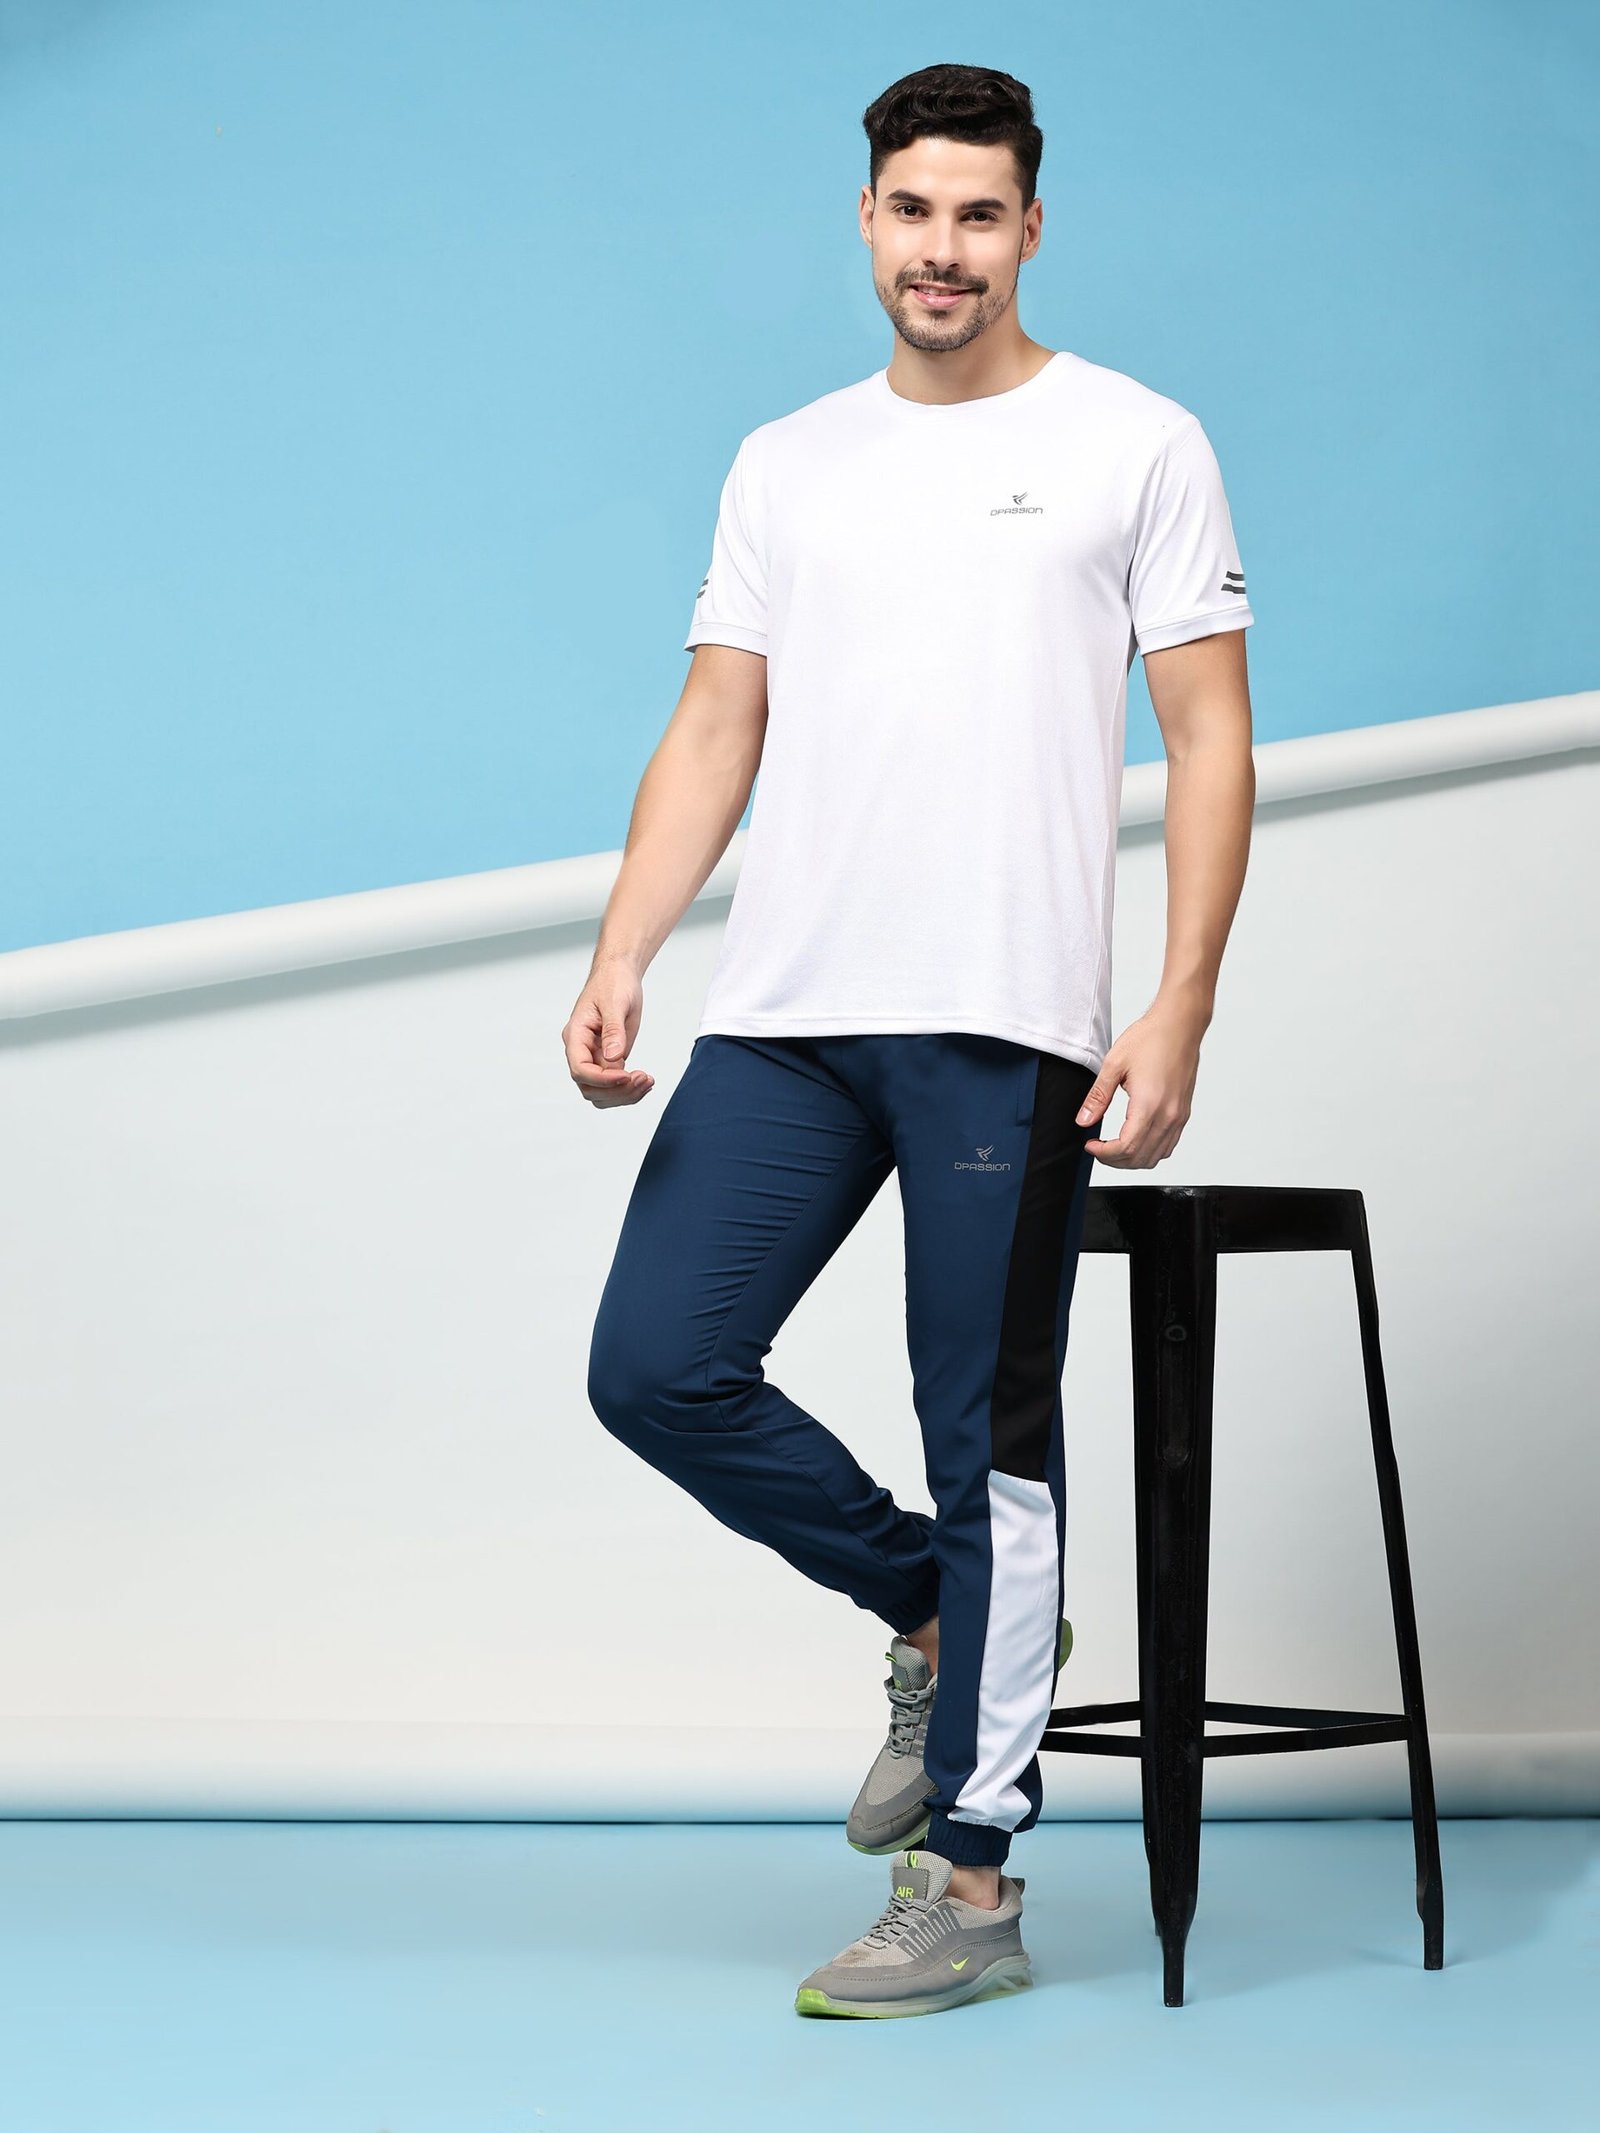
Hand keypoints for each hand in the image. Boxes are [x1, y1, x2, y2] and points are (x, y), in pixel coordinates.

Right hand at [563, 956, 656, 1106]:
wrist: (619, 974)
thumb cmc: (613, 983)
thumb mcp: (615, 1003)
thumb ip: (613, 1031)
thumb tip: (613, 1057)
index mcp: (575, 1035)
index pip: (580, 1070)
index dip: (603, 1079)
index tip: (628, 1075)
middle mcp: (581, 1050)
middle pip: (589, 1088)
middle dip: (617, 1091)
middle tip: (644, 1079)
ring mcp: (594, 1057)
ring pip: (601, 1093)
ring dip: (625, 1094)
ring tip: (648, 1081)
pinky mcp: (608, 1059)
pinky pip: (614, 1085)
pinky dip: (630, 1089)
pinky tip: (646, 1081)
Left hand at [1074, 1001, 1204, 1167]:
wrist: (1180, 1024)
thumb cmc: (1151, 1038)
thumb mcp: (1114, 1064)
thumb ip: (1097, 1097)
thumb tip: (1084, 1120)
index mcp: (1149, 1105)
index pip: (1126, 1148)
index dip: (1104, 1153)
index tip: (1091, 1145)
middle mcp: (1169, 1115)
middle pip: (1141, 1158)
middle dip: (1115, 1160)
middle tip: (1099, 1148)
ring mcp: (1179, 1116)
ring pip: (1157, 1156)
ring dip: (1133, 1159)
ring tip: (1114, 1147)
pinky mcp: (1184, 1112)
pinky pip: (1169, 1144)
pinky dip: (1151, 1151)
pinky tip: (1136, 1140)